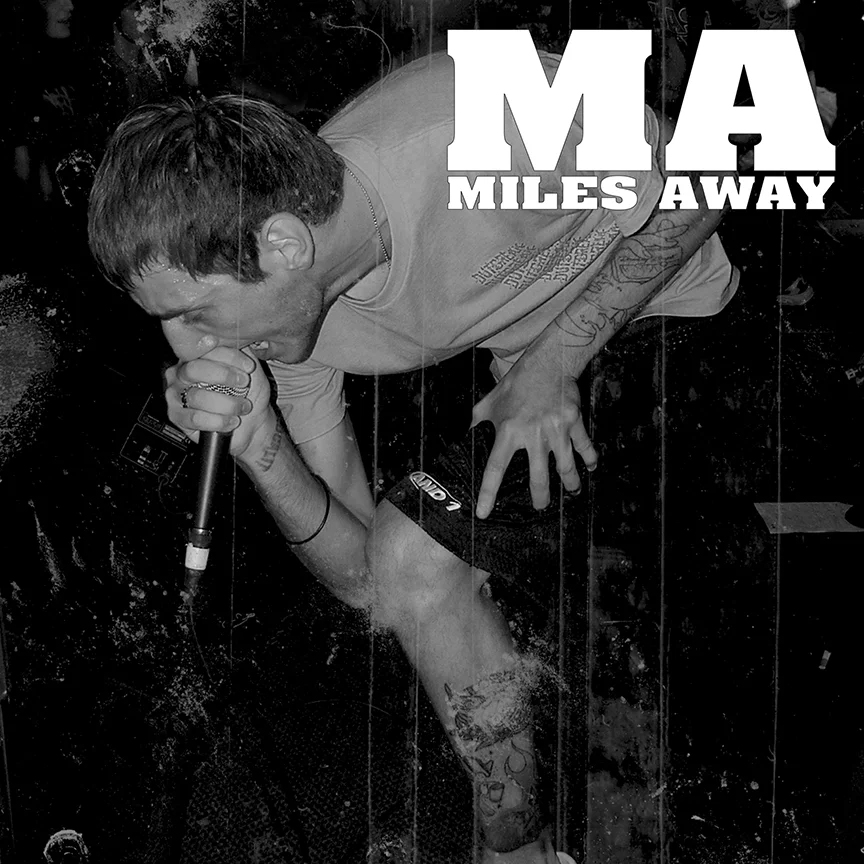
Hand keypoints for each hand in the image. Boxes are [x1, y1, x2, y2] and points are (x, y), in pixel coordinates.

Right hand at [165, 346, 272, 456]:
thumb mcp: (250, 369)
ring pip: (197, 396)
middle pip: (193, 369)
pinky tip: (231, 421)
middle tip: (243, 385)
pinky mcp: (177, 417)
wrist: (252, 422)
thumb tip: (236, 340)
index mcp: (196, 357)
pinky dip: (219, 421)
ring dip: (227, 404)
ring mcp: (175, 395)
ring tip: (242, 407)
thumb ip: (242, 352)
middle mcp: (181, 373)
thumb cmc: (248, 394)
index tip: (249, 367)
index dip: (229, 357)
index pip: (205, 350)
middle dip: (224, 377)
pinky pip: (195, 418)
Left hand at [471, 355, 597, 518]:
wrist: (548, 362)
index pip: (495, 468)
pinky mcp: (574, 422)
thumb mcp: (489, 402)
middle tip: (541, 506)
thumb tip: (462, 439)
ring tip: (571, 493)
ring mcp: (556, 429)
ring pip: (566, 467)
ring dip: (570, 484)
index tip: (484, 513)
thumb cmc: (516, 384)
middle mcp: (533, 434)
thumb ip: (475, 423)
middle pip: (538, 477)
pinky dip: (590, 459)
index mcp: (508, 431)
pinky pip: (585, 446)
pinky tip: (591, 469)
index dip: (488, 493)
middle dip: (540, 497)